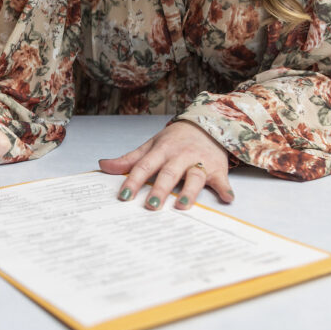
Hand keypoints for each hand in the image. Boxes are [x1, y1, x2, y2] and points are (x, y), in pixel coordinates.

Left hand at [99, 120, 232, 209]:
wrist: (207, 123)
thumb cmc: (175, 139)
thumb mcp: (151, 146)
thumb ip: (129, 159)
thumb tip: (103, 166)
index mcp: (161, 151)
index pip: (144, 167)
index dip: (133, 181)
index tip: (124, 197)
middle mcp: (180, 156)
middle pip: (168, 173)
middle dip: (160, 189)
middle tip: (151, 206)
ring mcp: (199, 161)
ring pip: (194, 176)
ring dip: (189, 191)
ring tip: (182, 205)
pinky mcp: (218, 167)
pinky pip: (222, 179)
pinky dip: (225, 188)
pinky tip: (227, 198)